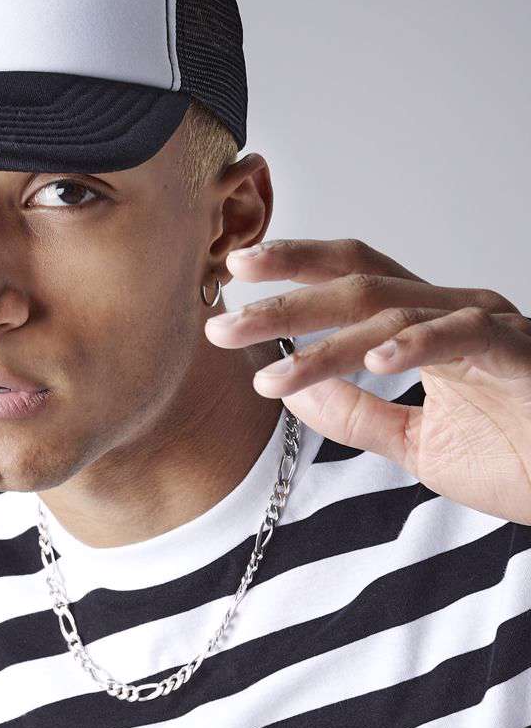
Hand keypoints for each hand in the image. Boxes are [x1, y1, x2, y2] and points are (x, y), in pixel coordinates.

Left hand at [204, 238, 530, 525]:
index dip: (293, 271)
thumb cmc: (517, 457)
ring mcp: (485, 324)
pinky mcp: (518, 350)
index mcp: (426, 322)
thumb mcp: (415, 442)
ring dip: (324, 342)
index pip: (348, 280)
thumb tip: (291, 394)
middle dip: (285, 298)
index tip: (235, 280)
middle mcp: (450, 309)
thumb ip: (357, 415)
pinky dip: (416, 344)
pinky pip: (461, 335)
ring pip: (389, 310)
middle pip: (354, 282)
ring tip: (269, 370)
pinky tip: (374, 361)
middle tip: (225, 316)